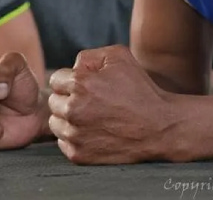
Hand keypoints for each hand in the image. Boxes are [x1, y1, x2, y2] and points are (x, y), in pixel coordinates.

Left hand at [48, 45, 173, 164]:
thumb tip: (72, 67)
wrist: (159, 126)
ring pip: (55, 122)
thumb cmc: (140, 89)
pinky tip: (92, 132)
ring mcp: (75, 134)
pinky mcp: (79, 154)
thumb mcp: (119, 56)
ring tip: (92, 117)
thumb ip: (88, 56)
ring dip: (68, 119)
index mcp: (80, 84)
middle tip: (91, 102)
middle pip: (53, 101)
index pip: (55, 80)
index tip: (87, 87)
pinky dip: (73, 137)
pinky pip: (62, 142)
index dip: (71, 81)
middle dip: (68, 99)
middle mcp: (73, 110)